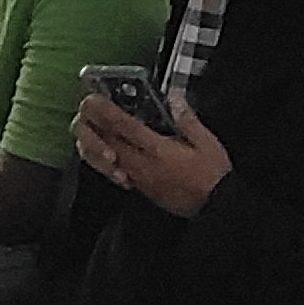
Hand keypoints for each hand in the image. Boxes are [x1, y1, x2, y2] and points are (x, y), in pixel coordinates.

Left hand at [73, 90, 229, 218]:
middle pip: (103, 142)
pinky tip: (104, 152)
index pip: (121, 125)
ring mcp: (136, 177)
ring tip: (92, 128)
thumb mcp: (206, 142)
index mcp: (155, 149)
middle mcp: (140, 163)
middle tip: (89, 108)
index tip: (95, 97)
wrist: (214, 207)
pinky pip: (109, 172)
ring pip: (100, 160)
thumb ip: (187, 119)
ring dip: (91, 142)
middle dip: (90, 123)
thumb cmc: (212, 175)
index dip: (104, 110)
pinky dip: (100, 160)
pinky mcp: (137, 187)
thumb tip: (174, 99)